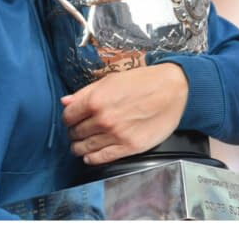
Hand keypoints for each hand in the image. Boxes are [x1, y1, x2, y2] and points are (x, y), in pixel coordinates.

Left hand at [61, 63, 188, 164]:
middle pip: (75, 133)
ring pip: (85, 148)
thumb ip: (86, 92)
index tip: (73, 120)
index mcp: (95, 100)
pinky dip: (92, 158)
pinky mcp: (129, 147)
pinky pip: (101, 158)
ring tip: (83, 144)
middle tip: (80, 131)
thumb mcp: (111, 80)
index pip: (68, 117)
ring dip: (80, 147)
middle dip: (75, 132)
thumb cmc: (144, 81)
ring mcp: (116, 135)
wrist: (173, 89)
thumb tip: (65, 101)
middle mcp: (103, 119)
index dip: (69, 118)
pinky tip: (91, 155)